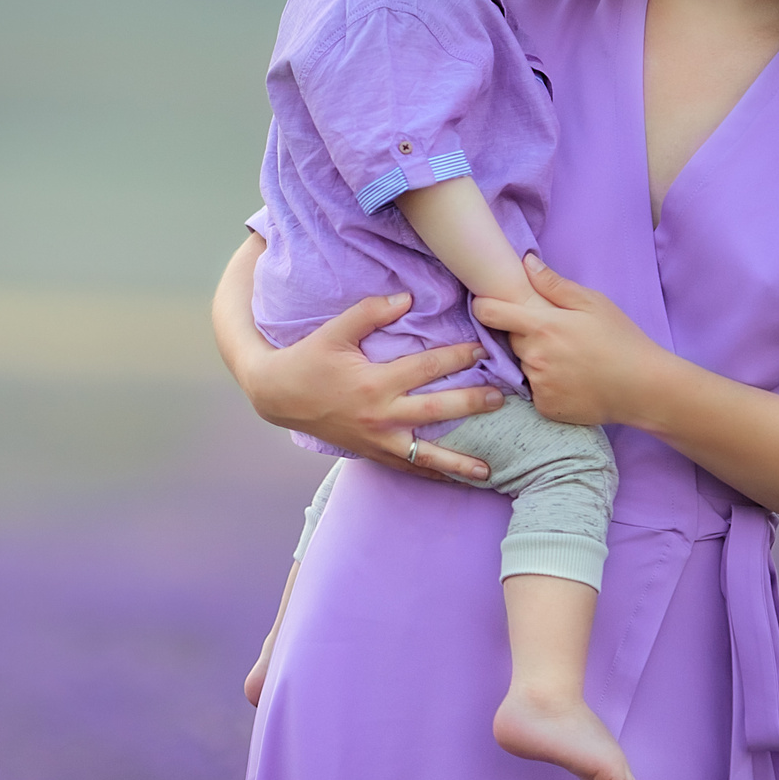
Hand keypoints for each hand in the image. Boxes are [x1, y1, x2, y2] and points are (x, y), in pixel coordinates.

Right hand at [239, 292, 502, 478]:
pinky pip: (406, 467)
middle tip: (501, 399)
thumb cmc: (308, 359)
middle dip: (472, 404)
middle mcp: (379, 415)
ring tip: (489, 470)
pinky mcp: (370, 452)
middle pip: (437, 411)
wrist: (277, 395)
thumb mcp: (335, 330)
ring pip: (425, 454)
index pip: (426, 368)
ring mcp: (376, 439)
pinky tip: (454, 481)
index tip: (482, 351)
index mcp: (374, 382)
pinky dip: (431, 475)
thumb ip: (371, 312)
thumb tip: (408, 298)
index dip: (457, 358)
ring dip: (458, 463)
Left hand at [472, 255, 667, 427]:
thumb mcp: (593, 303)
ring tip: (568, 361)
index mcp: (542, 326)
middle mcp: (534, 356)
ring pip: (523, 366)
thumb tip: (526, 262)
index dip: (485, 307)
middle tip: (555, 337)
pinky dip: (546, 386)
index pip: (490, 314)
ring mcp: (538, 384)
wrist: (644, 387)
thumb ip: (554, 284)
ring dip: (536, 362)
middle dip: (524, 336)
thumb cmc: (620, 339)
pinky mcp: (544, 407)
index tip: (489, 307)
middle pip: (510, 341)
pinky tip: (571, 382)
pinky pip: (534, 391)